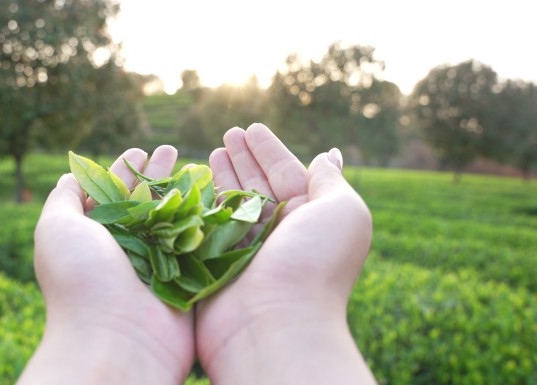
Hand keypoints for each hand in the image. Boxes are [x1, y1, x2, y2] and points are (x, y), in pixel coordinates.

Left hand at [17, 146, 193, 384]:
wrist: (116, 340)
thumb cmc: (82, 281)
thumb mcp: (57, 230)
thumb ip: (63, 199)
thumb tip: (70, 175)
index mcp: (97, 237)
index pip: (111, 194)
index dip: (125, 170)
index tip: (139, 149)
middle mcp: (127, 249)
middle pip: (146, 202)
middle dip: (158, 173)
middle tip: (171, 149)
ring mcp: (159, 264)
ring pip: (175, 218)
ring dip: (185, 190)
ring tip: (198, 164)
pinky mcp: (187, 279)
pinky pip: (199, 242)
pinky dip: (207, 218)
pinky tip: (216, 195)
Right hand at [196, 123, 376, 383]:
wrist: (275, 326)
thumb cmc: (314, 265)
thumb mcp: (341, 213)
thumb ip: (331, 181)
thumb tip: (329, 155)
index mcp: (310, 218)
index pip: (287, 173)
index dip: (269, 150)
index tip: (252, 128)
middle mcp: (279, 233)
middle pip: (258, 185)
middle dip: (244, 158)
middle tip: (229, 133)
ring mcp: (246, 249)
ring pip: (233, 203)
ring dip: (223, 175)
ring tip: (214, 150)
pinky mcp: (216, 264)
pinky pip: (209, 225)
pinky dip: (203, 203)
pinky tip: (195, 183)